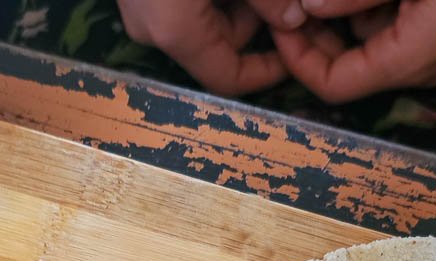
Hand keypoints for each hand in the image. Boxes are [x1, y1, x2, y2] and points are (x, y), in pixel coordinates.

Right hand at [117, 0, 312, 94]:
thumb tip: (295, 20)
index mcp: (176, 32)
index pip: (228, 79)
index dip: (266, 73)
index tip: (294, 54)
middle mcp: (153, 29)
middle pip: (216, 49)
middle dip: (256, 29)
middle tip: (286, 5)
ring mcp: (140, 7)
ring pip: (201, 24)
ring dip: (238, 7)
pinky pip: (181, 5)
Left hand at [271, 0, 435, 102]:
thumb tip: (308, 5)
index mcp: (407, 60)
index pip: (330, 84)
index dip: (295, 55)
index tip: (279, 16)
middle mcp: (420, 64)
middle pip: (347, 63)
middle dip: (315, 30)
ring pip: (370, 37)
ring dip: (344, 11)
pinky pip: (398, 21)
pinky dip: (374, 2)